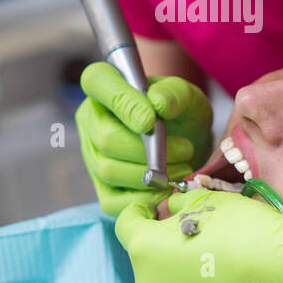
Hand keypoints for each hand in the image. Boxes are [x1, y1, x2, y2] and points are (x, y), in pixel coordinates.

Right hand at [74, 62, 213, 215]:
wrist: (190, 140)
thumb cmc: (182, 112)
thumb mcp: (187, 95)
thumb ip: (174, 94)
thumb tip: (157, 104)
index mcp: (106, 83)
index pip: (97, 81)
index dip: (122, 102)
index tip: (151, 121)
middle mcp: (91, 118)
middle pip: (105, 138)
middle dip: (149, 150)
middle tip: (184, 149)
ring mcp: (92, 154)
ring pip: (108, 169)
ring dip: (151, 174)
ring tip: (182, 168)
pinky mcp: (102, 187)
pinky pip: (112, 201)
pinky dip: (144, 199)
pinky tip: (166, 189)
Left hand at [115, 188, 282, 282]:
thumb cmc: (248, 232)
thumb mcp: (209, 201)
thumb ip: (179, 205)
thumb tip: (170, 211)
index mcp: (145, 250)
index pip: (127, 225)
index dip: (139, 212)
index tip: (152, 209)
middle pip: (146, 258)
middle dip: (163, 243)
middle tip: (193, 232)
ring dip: (178, 270)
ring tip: (211, 259)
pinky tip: (221, 282)